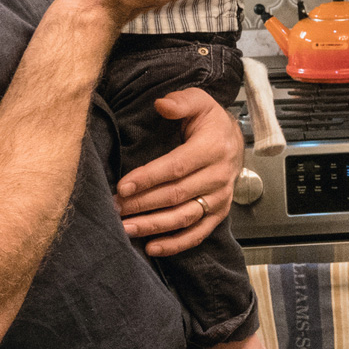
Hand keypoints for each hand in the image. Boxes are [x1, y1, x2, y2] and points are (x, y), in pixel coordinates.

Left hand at [116, 87, 240, 253]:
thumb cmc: (210, 122)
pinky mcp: (218, 214)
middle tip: (115, 208)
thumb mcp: (199, 102)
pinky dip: (175, 244)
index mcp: (213, 148)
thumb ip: (181, 101)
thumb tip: (162, 104)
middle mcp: (219, 176)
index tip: (123, 186)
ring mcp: (220, 198)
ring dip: (153, 226)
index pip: (177, 167)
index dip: (149, 178)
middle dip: (142, 204)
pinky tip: (152, 247)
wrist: (233, 141)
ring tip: (126, 228)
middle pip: (176, 195)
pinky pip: (197, 234)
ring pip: (184, 217)